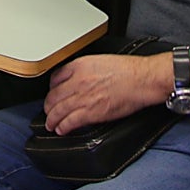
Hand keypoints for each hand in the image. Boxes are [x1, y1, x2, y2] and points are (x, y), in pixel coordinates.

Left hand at [43, 53, 166, 134]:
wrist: (141, 79)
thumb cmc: (128, 70)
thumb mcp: (100, 60)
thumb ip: (85, 69)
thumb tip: (80, 78)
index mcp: (79, 65)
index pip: (55, 77)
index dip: (51, 88)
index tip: (53, 92)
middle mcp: (77, 81)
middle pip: (53, 96)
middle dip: (48, 106)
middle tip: (48, 111)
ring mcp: (83, 97)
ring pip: (58, 110)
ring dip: (52, 119)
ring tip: (50, 124)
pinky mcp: (91, 112)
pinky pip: (70, 122)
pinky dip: (63, 127)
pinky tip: (61, 129)